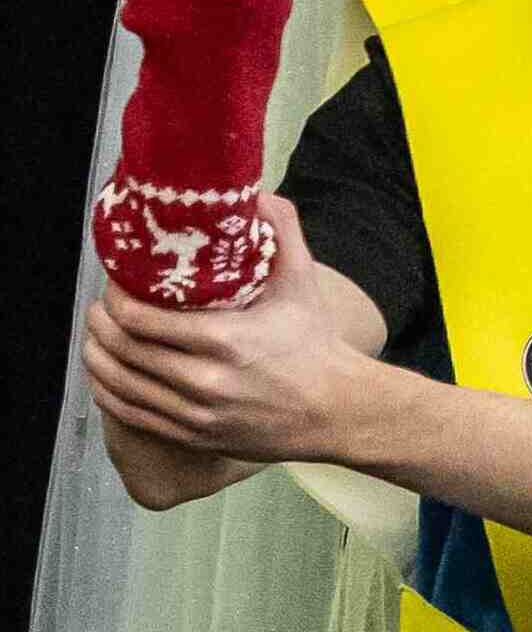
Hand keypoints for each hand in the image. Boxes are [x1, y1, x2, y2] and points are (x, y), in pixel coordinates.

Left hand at [79, 207, 366, 463]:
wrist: (335, 409)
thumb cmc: (316, 345)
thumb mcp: (303, 283)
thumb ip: (283, 232)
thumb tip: (256, 195)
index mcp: (226, 340)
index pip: (141, 318)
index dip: (116, 299)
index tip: (116, 283)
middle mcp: (204, 381)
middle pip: (123, 349)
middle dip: (101, 323)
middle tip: (101, 306)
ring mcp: (195, 414)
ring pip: (119, 383)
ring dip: (96, 356)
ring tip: (96, 335)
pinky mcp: (191, 436)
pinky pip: (130, 414)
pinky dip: (108, 391)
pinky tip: (105, 374)